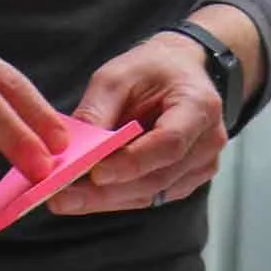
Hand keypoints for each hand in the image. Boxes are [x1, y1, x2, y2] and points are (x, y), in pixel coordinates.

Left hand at [47, 30, 228, 217]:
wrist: (179, 73)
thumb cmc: (151, 70)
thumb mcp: (119, 74)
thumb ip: (98, 109)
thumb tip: (72, 150)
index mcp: (199, 106)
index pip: (170, 143)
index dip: (133, 162)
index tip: (96, 173)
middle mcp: (207, 142)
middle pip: (156, 178)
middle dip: (106, 191)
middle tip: (63, 198)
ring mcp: (200, 167)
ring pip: (149, 194)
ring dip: (105, 200)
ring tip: (66, 200)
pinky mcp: (185, 182)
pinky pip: (147, 197)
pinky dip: (115, 198)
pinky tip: (86, 198)